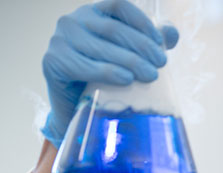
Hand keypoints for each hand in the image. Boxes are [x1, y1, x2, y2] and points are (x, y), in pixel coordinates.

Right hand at [41, 0, 179, 146]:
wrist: (77, 111)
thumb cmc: (105, 82)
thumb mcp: (129, 59)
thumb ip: (149, 42)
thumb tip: (171, 33)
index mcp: (93, 14)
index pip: (119, 6)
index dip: (142, 22)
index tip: (161, 44)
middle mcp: (73, 21)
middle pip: (112, 28)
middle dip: (141, 47)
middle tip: (160, 65)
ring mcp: (59, 39)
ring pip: (100, 46)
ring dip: (130, 61)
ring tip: (150, 75)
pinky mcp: (52, 61)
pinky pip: (83, 65)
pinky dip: (107, 72)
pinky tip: (126, 79)